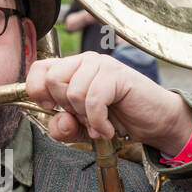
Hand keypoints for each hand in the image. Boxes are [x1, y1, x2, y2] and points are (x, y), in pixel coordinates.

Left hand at [24, 51, 191, 155]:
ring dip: (85, 117)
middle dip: (66, 107)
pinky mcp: (117, 74)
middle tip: (84, 117)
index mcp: (72, 69)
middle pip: (52, 80)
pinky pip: (94, 100)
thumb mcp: (81, 130)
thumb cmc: (117, 120)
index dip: (37, 90)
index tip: (51, 107)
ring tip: (99, 123)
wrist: (154, 121)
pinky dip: (98, 122)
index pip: (39, 68)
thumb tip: (60, 121)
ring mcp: (102, 65)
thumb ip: (63, 128)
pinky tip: (107, 129)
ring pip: (73, 91)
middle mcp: (85, 61)